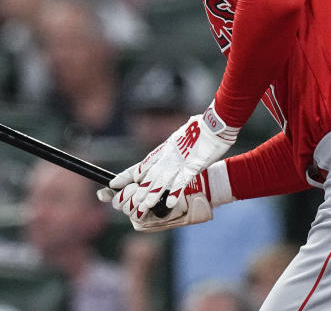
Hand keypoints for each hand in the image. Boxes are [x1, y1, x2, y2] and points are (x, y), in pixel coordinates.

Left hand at [105, 103, 237, 212]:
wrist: (215, 123)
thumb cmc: (202, 127)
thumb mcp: (183, 135)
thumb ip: (176, 143)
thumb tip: (173, 144)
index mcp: (164, 150)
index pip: (143, 165)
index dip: (129, 175)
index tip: (115, 183)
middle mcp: (168, 156)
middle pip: (149, 176)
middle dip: (139, 191)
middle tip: (129, 204)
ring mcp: (179, 161)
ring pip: (161, 180)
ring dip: (152, 194)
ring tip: (143, 206)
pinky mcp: (193, 165)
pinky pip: (181, 181)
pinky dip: (174, 192)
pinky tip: (168, 202)